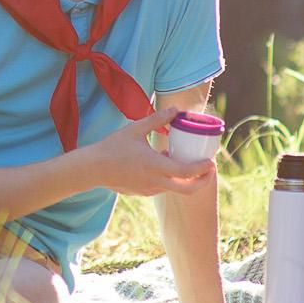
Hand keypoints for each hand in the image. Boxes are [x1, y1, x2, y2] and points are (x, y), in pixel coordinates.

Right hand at [89, 107, 215, 196]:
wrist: (93, 168)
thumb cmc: (113, 147)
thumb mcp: (135, 129)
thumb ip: (157, 119)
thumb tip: (176, 109)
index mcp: (156, 166)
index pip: (187, 172)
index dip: (203, 169)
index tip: (211, 162)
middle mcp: (155, 182)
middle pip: (188, 190)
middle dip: (203, 182)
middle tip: (208, 170)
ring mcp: (149, 190)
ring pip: (174, 188)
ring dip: (183, 178)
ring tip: (180, 160)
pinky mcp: (142, 193)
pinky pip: (162, 188)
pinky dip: (168, 179)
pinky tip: (161, 164)